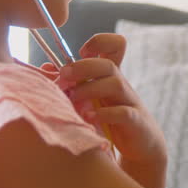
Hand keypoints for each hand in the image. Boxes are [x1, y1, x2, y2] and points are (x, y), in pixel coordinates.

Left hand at [53, 33, 167, 187]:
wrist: (141, 145)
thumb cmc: (111, 119)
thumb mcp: (93, 98)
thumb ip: (72, 83)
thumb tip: (46, 68)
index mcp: (111, 76)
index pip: (115, 45)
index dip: (99, 42)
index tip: (81, 53)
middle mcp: (121, 84)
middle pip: (108, 64)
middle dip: (83, 67)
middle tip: (64, 77)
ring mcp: (130, 102)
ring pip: (115, 83)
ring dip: (90, 89)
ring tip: (73, 99)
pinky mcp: (134, 121)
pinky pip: (123, 112)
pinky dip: (104, 114)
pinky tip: (88, 118)